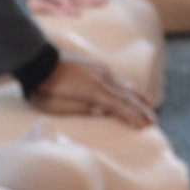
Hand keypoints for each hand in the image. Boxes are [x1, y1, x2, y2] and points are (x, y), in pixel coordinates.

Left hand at [30, 54, 154, 126]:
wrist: (36, 62)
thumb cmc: (43, 90)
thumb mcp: (57, 106)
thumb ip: (82, 109)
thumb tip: (104, 111)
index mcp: (92, 91)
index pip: (118, 107)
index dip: (131, 117)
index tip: (143, 126)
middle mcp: (100, 78)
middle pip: (126, 96)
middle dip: (140, 109)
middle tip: (153, 120)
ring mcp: (99, 70)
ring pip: (124, 85)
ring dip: (138, 97)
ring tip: (151, 104)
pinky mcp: (95, 65)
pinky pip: (116, 78)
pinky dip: (127, 86)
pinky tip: (132, 90)